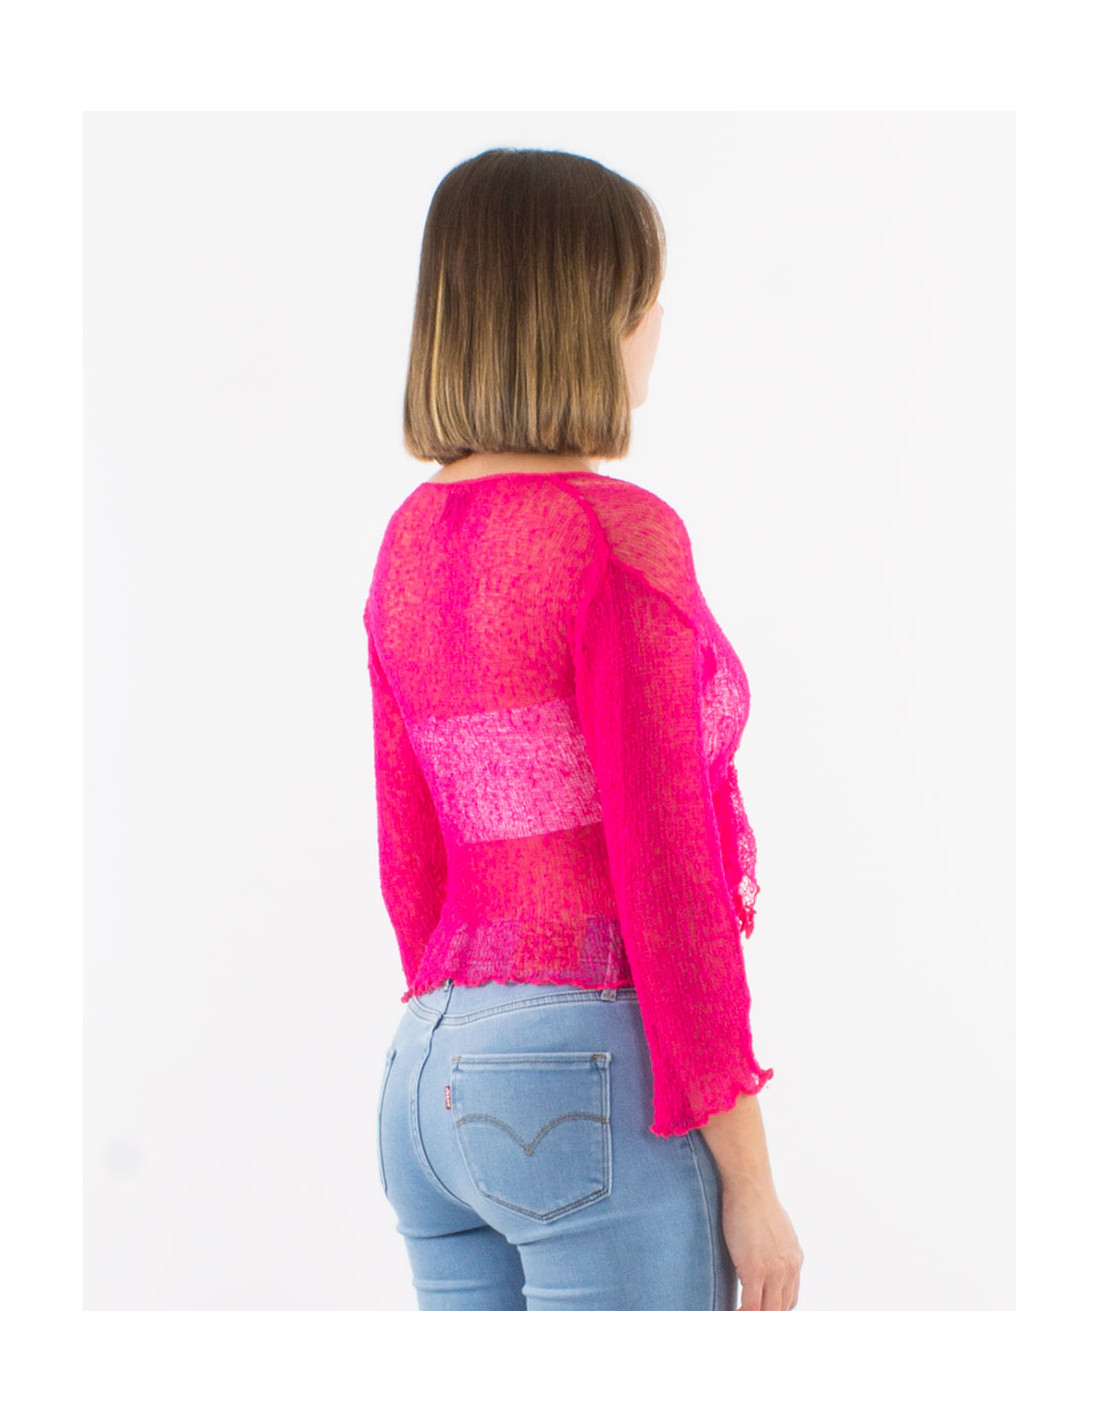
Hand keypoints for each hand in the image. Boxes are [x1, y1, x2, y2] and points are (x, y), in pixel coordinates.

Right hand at [719, 1176, 803, 1309]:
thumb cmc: (754, 1202)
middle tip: (747, 1322)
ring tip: (738, 1320)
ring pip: (769, 1312)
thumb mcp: (773, 1230)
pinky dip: (742, 1315)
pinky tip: (731, 1315)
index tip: (758, 1313)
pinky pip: (752, 1306)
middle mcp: (790, 1268)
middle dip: (766, 1319)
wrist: (750, 1187)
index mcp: (794, 1260)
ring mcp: (775, 1271)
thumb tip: (761, 1254)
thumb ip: (772, 1248)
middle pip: (782, 1309)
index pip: (789, 1298)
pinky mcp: (756, 1270)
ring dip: (755, 1319)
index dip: (773, 1310)